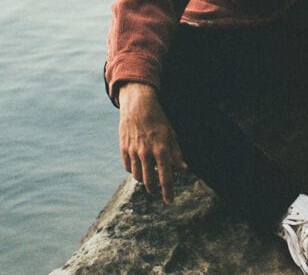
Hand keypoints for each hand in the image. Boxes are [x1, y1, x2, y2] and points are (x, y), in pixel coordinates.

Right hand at [118, 83, 186, 204]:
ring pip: (137, 176)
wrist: (138, 106)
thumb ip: (176, 153)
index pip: (166, 177)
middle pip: (149, 181)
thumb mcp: (171, 135)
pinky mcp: (123, 149)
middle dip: (154, 190)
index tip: (170, 201)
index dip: (168, 191)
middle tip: (157, 192)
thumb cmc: (158, 120)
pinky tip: (138, 168)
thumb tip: (184, 169)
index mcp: (161, 150)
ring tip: (148, 179)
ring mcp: (133, 152)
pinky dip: (134, 171)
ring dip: (144, 181)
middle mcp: (146, 153)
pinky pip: (128, 167)